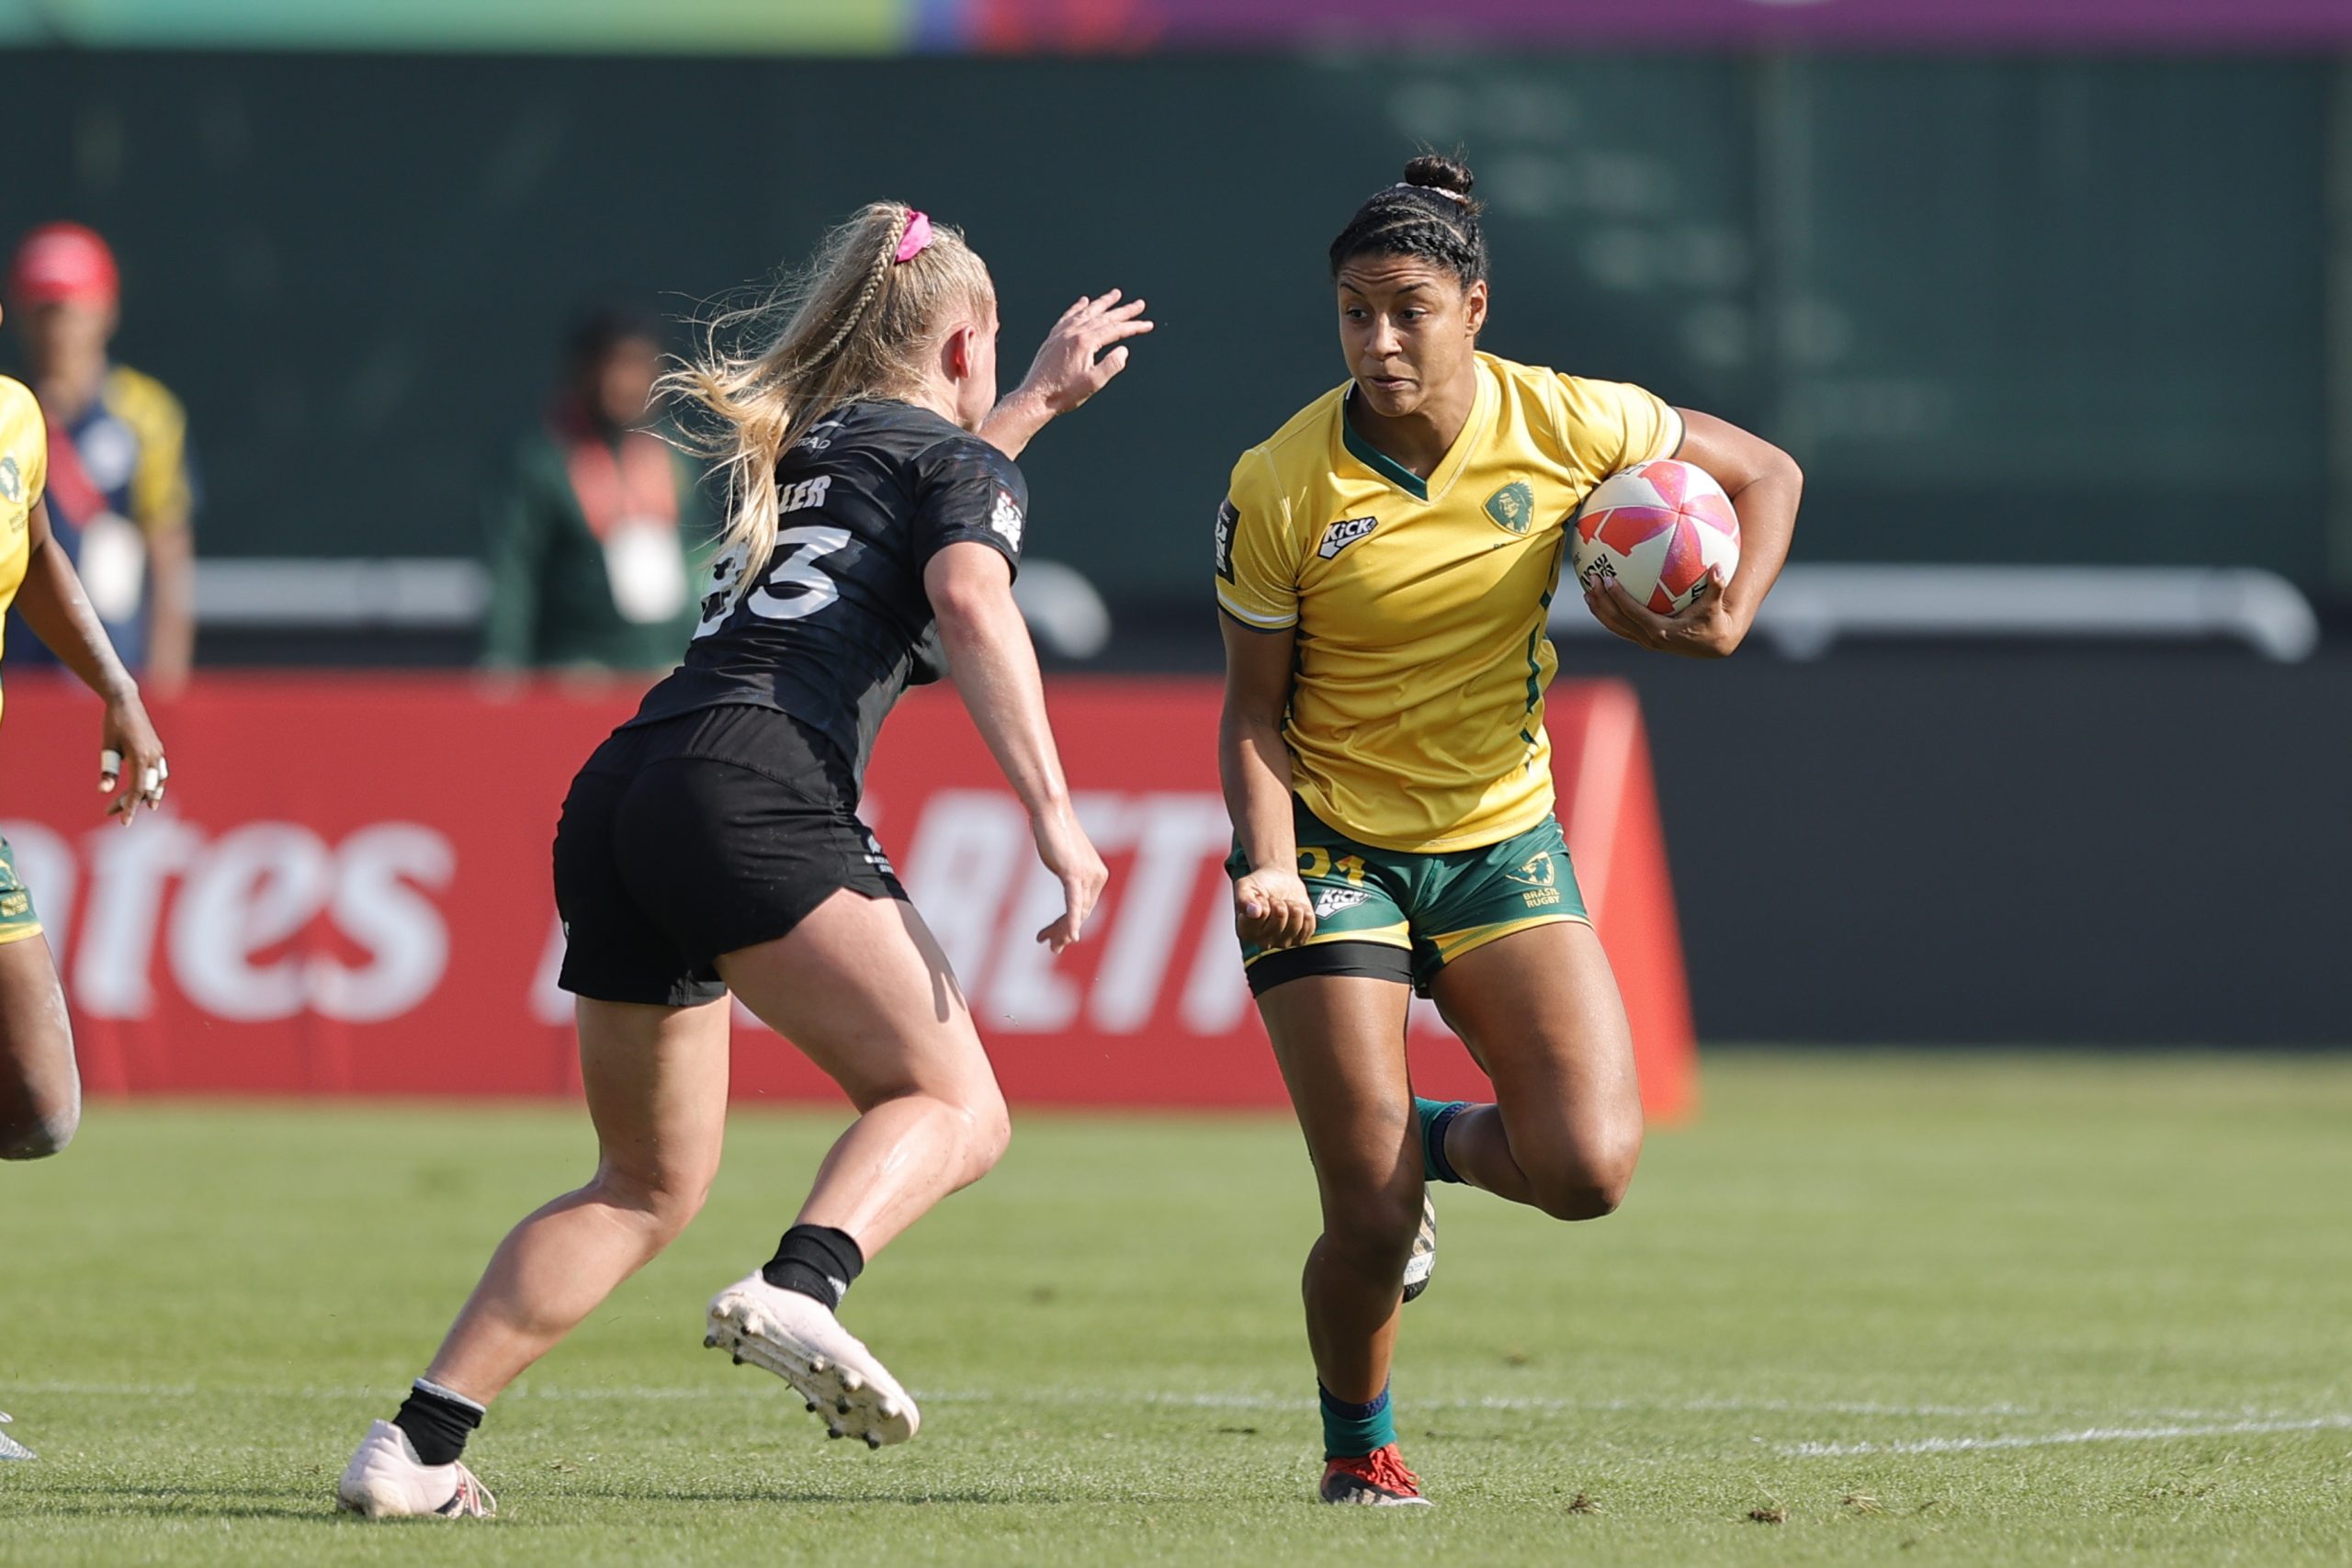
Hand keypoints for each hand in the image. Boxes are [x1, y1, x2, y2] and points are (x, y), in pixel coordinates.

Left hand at [97, 690, 167, 822]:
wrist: (126, 701)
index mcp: (141, 757)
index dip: (131, 808)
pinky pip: (160, 774)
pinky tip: (144, 789)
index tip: (124, 822)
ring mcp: (158, 754)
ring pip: (157, 783)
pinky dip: (153, 785)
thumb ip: (108, 770)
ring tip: (130, 805)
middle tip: (110, 811)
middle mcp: (154, 758)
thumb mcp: (107, 747)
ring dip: (145, 796)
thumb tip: (104, 791)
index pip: (138, 790)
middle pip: (146, 789)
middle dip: (131, 803)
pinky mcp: (158, 751)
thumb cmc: (113, 723)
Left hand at [1015, 290, 1154, 416]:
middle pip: (1104, 316)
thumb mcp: (1094, 383)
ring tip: (1116, 294)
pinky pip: (1068, 316)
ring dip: (1103, 302)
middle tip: (1139, 304)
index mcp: (1085, 342)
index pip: (1115, 329)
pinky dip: (1078, 307)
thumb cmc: (1065, 393)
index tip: (1148, 324)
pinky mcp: (1053, 337)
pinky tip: (1084, 301)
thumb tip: (1124, 350)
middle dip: (1124, 310)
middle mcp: (1073, 332)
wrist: (1035, 397)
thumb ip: (1112, 365)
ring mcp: (1062, 332)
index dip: (1134, 326)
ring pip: (1086, 311)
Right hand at [1030, 803, 1108, 953]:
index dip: (1069, 926)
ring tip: (1050, 944)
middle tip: (1052, 947)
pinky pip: (1073, 901)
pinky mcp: (1073, 872)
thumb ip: (1069, 877)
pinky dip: (1072, 919)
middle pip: (1081, 913)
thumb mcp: (1064, 861)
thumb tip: (1065, 888)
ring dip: (1062, 930)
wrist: (1052, 812)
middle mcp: (1097, 876)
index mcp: (1098, 875)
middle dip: (1065, 932)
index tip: (1054, 937)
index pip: (1084, 908)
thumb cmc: (1055, 834)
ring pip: (1076, 911)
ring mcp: (1087, 874)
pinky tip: (1071, 935)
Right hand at [1233, 866, 1313, 950]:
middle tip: (1274, 901)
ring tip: (1285, 905)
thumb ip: (1243, 898)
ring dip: (1294, 906)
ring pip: (1296, 922)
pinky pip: (1309, 926)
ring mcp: (1282, 943)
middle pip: (1280, 915)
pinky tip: (1295, 911)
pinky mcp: (1299, 940)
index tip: (1260, 898)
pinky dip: (1305, 912)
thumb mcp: (1246, 885)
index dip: (1264, 900)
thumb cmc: (1260, 886)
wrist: (1280, 882)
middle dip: (1280, 902)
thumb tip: (1253, 912)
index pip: (1261, 913)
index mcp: (1245, 931)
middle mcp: (1262, 941)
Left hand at [1582, 567, 1749, 657]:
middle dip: (1602, 602)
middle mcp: (1649, 639)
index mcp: (1662, 631)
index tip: (1609, 580)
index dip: (1619, 598)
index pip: (1634, 613)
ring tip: (1588, 592)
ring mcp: (1644, 641)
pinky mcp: (1644, 639)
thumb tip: (1718, 568)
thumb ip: (1715, 587)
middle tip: (1591, 581)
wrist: (1713, 645)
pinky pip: (1621, 627)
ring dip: (1600, 610)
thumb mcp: (1715, 606)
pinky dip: (1608, 615)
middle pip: (1618, 620)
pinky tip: (1600, 600)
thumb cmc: (1714, 621)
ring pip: (1615, 626)